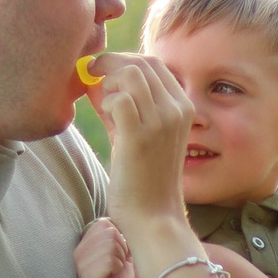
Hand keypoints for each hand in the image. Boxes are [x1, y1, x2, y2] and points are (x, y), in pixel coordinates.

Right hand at [74, 217, 136, 277]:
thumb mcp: (119, 255)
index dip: (119, 239)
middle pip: (109, 231)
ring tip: (114, 273)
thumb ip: (118, 237)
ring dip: (119, 259)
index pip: (104, 223)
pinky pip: (110, 259)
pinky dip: (117, 268)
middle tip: (116, 267)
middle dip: (121, 248)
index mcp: (83, 244)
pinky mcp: (86, 274)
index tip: (117, 257)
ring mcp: (79, 263)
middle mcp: (77, 251)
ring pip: (111, 244)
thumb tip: (126, 218)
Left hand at [86, 52, 194, 233]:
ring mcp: (161, 122)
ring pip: (130, 74)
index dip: (125, 60)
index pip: (154, 63)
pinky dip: (107, 103)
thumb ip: (125, 106)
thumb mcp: (141, 135)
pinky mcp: (140, 137)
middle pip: (141, 63)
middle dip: (112, 65)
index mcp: (184, 107)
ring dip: (109, 83)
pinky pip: (120, 99)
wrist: (154, 217)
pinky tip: (106, 120)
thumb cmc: (144, 179)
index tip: (105, 71)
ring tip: (104, 106)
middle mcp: (177, 110)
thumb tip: (96, 80)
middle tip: (93, 78)